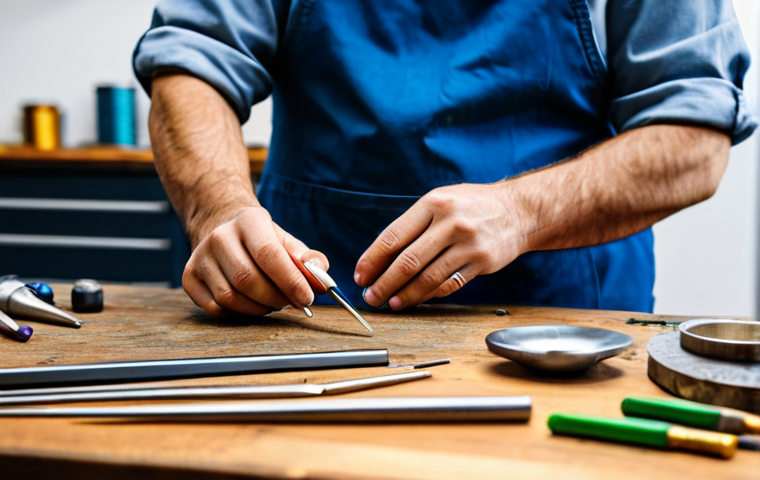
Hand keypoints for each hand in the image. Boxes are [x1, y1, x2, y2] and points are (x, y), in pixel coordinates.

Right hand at [182, 206, 328, 315]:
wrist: (220, 226)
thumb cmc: (260, 239)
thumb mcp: (285, 241)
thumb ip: (307, 260)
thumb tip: (323, 282)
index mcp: (248, 221)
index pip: (269, 254)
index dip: (291, 281)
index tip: (308, 298)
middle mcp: (219, 237)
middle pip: (248, 280)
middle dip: (276, 298)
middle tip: (291, 302)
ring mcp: (199, 257)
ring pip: (230, 297)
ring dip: (258, 308)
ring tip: (271, 301)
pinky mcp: (189, 277)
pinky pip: (215, 307)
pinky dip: (237, 313)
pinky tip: (249, 303)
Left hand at [355, 183, 528, 309]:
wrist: (519, 210)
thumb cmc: (473, 206)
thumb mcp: (442, 201)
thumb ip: (415, 224)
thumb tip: (382, 257)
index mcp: (434, 204)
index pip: (393, 236)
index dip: (372, 259)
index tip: (361, 275)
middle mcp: (450, 223)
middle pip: (407, 261)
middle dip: (384, 283)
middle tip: (371, 296)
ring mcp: (468, 244)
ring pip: (428, 277)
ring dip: (405, 294)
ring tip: (391, 303)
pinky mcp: (482, 262)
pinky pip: (449, 284)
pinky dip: (430, 294)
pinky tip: (417, 299)